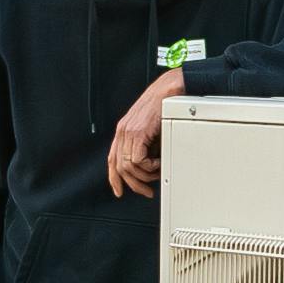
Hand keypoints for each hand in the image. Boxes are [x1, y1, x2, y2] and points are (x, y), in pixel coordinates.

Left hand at [108, 69, 182, 198]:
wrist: (170, 91)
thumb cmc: (165, 105)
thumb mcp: (152, 130)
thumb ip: (147, 146)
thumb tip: (151, 166)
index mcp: (124, 131)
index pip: (113, 160)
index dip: (114, 179)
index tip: (119, 191)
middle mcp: (123, 131)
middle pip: (119, 167)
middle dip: (134, 184)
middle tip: (147, 191)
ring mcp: (129, 131)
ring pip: (128, 166)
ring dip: (146, 175)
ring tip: (158, 171)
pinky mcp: (138, 132)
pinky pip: (138, 160)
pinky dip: (150, 166)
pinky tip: (159, 162)